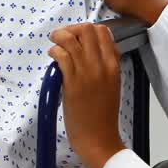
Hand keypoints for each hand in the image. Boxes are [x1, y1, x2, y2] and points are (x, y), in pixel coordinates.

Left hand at [49, 23, 126, 167]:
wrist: (99, 139)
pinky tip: (52, 57)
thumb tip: (87, 52)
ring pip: (73, 38)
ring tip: (54, 44)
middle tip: (62, 39)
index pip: (104, 32)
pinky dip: (54, 50)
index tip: (76, 37)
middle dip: (72, 29)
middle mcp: (103, 66)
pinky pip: (62, 55)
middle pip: (88, 29)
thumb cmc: (102, 116)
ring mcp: (88, 73)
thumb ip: (104, 67)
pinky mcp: (73, 83)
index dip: (86, 30)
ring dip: (59, 36)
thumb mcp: (111, 86)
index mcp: (114, 66)